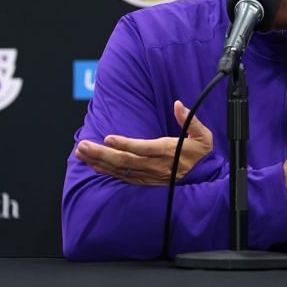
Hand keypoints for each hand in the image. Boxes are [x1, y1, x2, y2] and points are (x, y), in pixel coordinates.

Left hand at [74, 101, 212, 184]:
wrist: (204, 176)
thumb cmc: (200, 152)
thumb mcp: (204, 135)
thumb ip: (191, 120)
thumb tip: (178, 104)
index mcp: (169, 151)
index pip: (144, 148)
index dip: (126, 144)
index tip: (108, 138)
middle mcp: (157, 166)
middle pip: (126, 161)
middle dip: (102, 154)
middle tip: (83, 146)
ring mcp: (150, 176)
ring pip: (121, 170)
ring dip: (99, 161)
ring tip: (81, 153)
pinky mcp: (146, 181)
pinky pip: (124, 178)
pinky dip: (107, 172)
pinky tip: (94, 165)